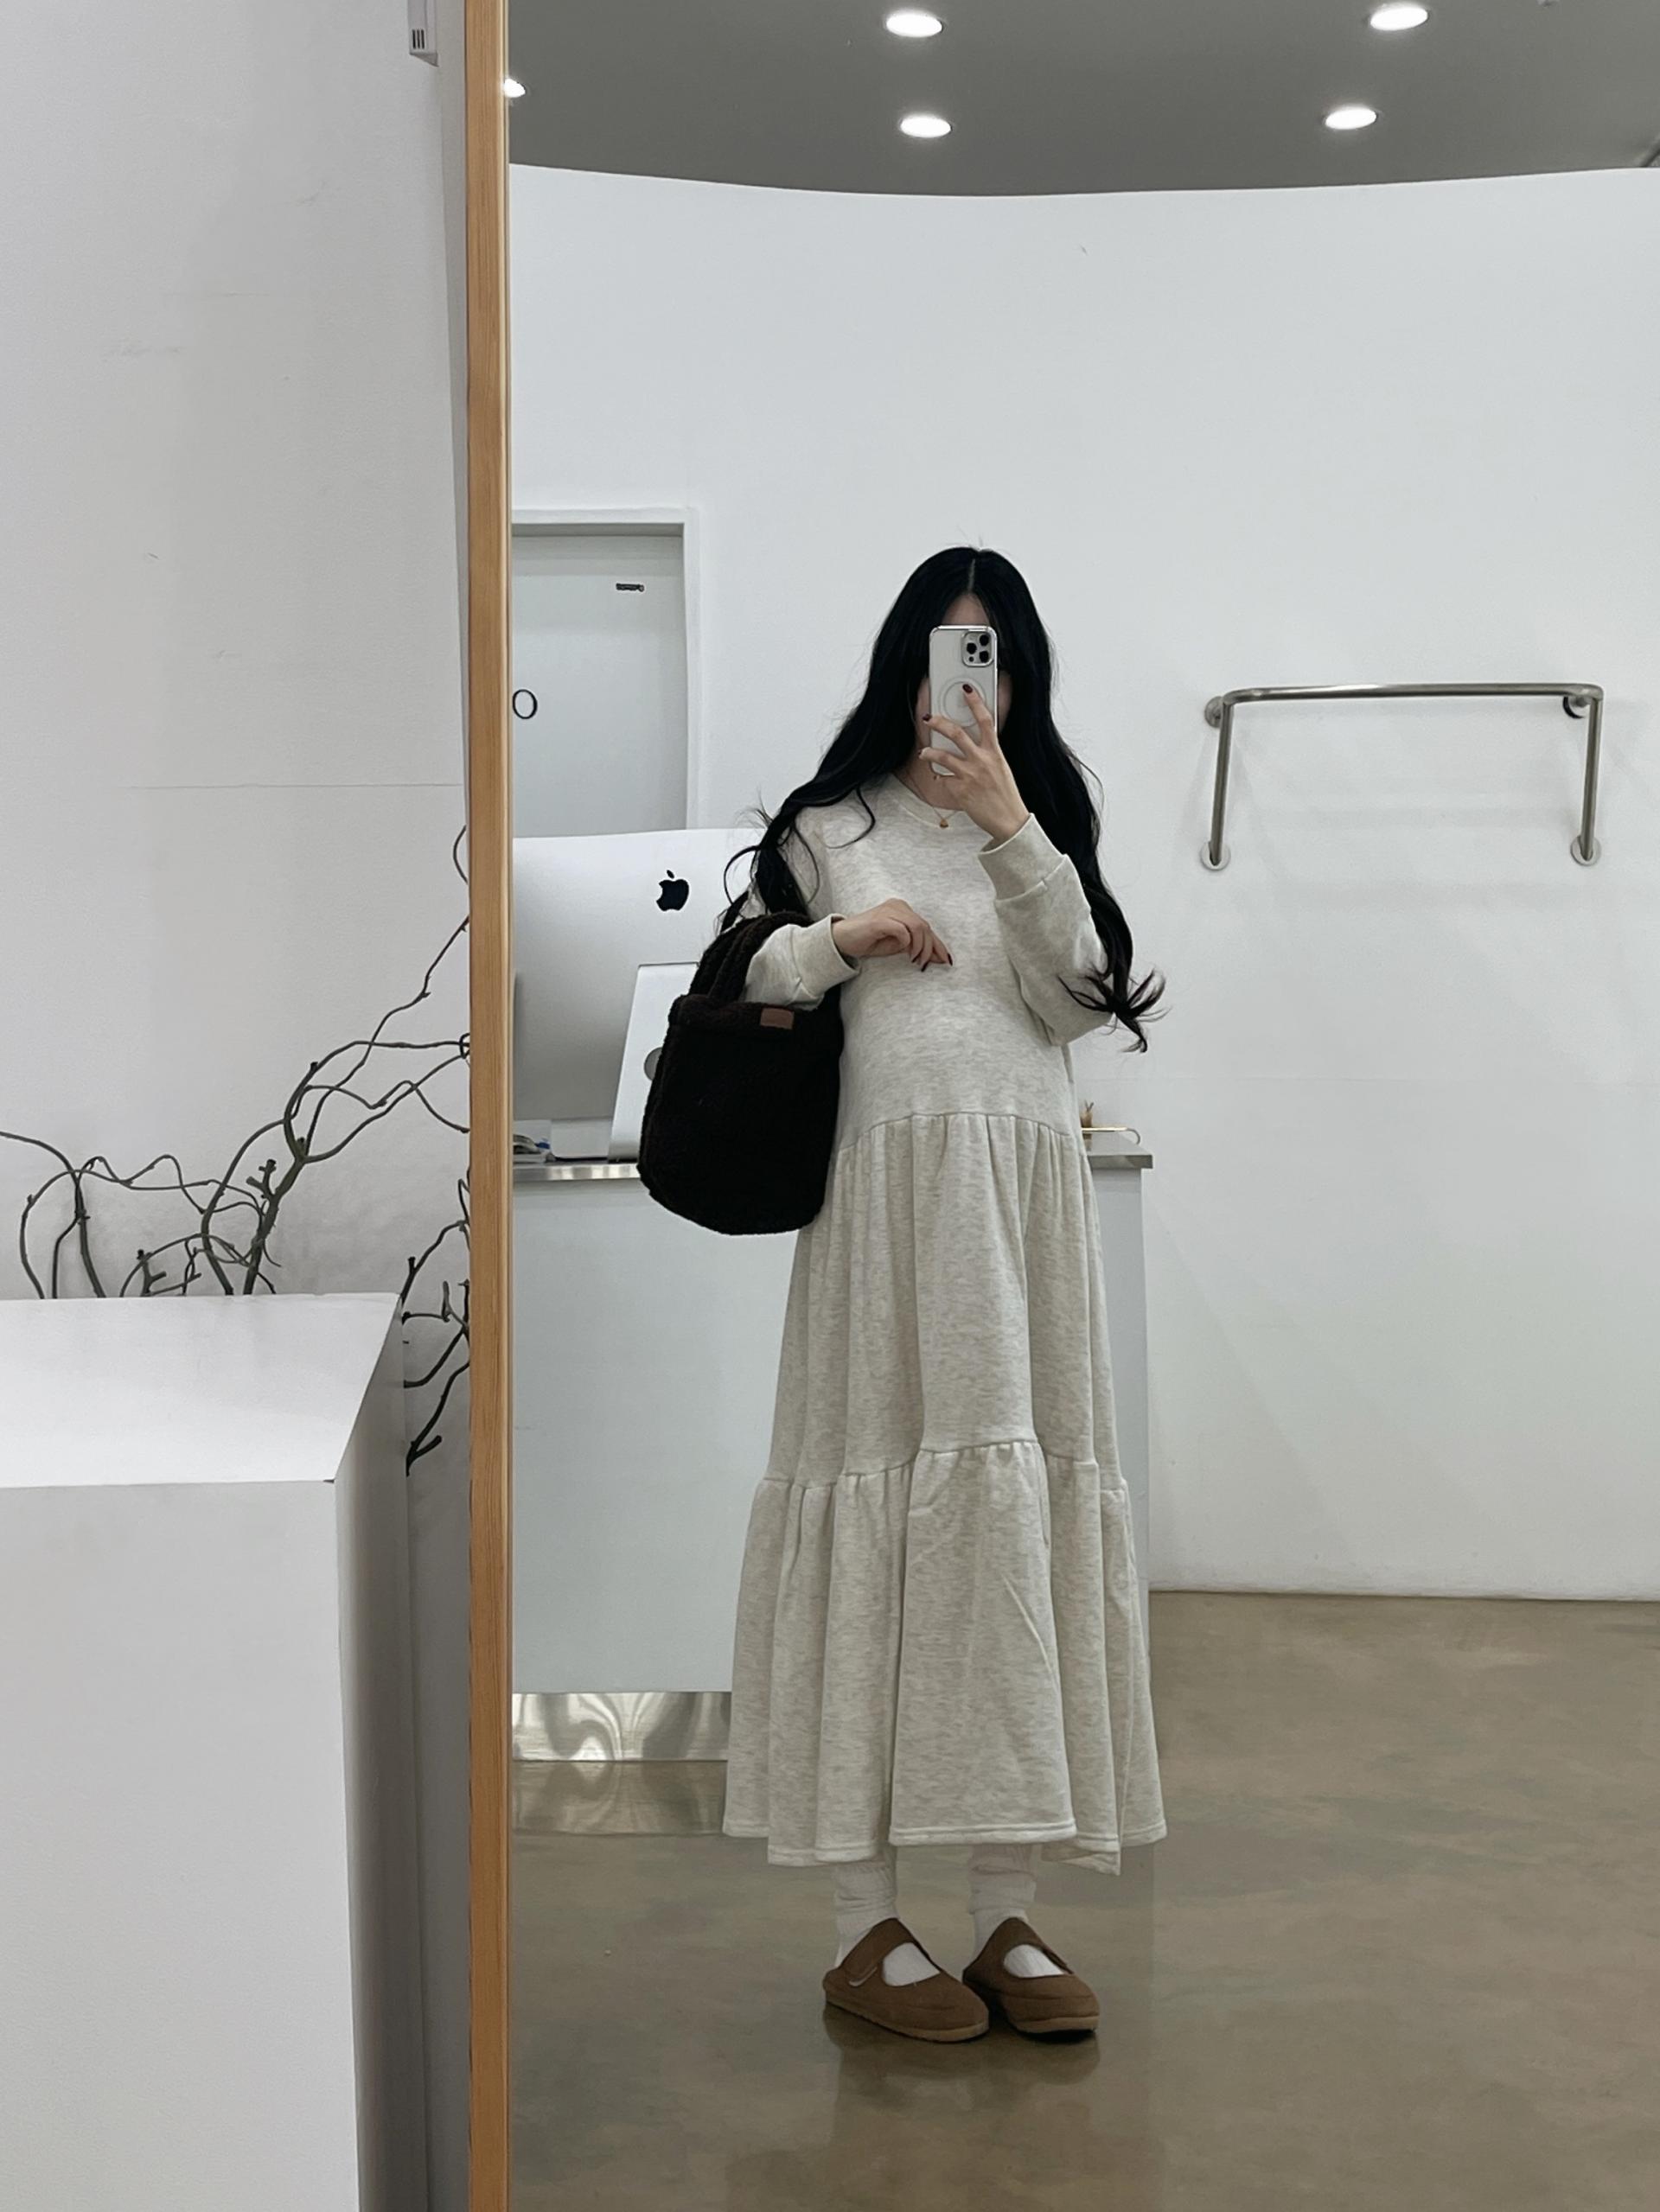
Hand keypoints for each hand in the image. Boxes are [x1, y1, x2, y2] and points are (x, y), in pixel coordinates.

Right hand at [831, 899, 951, 969]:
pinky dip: (907, 943)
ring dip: (920, 947)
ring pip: (918, 927)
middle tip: (925, 964)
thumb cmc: (869, 941)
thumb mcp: (897, 946)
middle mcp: (898, 906)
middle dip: (930, 948)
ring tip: (915, 960)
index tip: (946, 960)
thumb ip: (916, 947)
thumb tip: (937, 957)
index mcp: (903, 909)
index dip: (938, 944)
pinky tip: (904, 952)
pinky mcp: (880, 920)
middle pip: (925, 926)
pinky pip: (903, 930)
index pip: (926, 926)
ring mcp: (889, 911)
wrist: (842, 940)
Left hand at [920, 685, 1030, 844]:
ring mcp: (970, 775)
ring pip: (942, 756)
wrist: (1008, 821)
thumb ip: (988, 755)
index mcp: (995, 753)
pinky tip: (940, 779)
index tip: (967, 690)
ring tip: (924, 752)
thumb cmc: (1006, 796)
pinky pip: (943, 779)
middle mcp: (982, 761)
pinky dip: (940, 778)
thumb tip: (974, 745)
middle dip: (939, 722)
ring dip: (929, 752)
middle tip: (929, 718)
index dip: (976, 702)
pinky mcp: (960, 790)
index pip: (986, 721)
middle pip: (957, 733)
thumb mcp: (1002, 769)